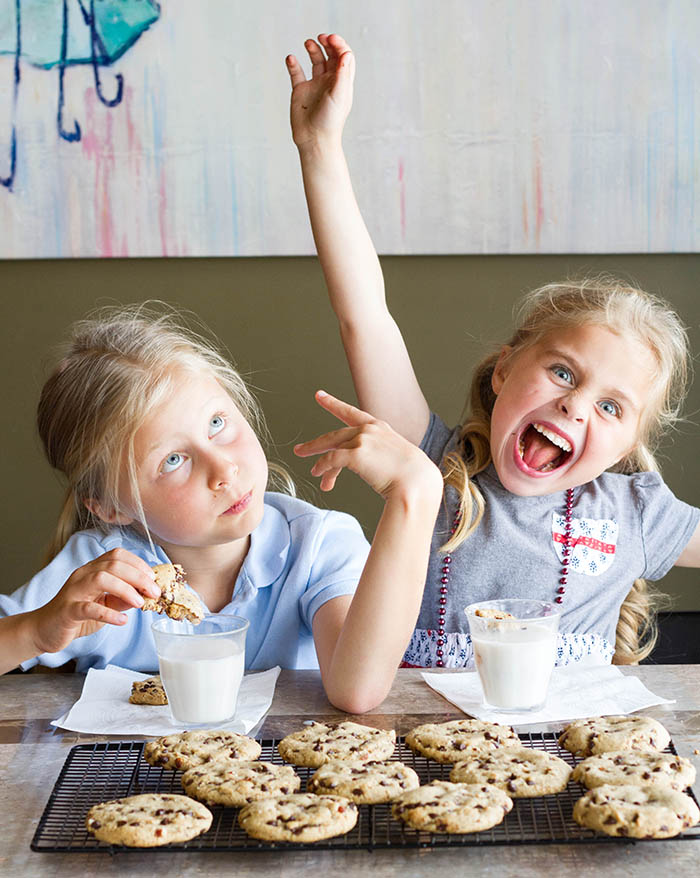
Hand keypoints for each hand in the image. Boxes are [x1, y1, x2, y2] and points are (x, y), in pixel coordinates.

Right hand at [30, 549, 160, 654]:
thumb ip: (123, 598)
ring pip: (100, 578)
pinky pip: (87, 608)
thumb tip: (146, 594)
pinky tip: (122, 620)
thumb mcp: (106, 605)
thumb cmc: (77, 614)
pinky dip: (108, 613)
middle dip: (138, 576)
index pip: (117, 555)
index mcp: (92, 570)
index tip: (153, 578)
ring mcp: (73, 591)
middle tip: (155, 592)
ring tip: (139, 603)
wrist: (45, 630)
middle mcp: (82, 575)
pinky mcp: (67, 611)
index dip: (138, 563)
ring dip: (125, 589)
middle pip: (113, 564)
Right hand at [286, 33, 354, 149]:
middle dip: (328, 43)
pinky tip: (291, 58)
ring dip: (313, 49)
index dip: (339, 45)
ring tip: (308, 43)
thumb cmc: (330, 121)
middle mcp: (329, 82)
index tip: (331, 39)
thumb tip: (346, 53)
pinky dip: (293, 64)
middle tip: (322, 37)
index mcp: (342, 82)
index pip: (344, 57)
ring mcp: (314, 86)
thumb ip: (343, 74)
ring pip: (316, 61)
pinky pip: (296, 73)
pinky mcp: (300, 91)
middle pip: (331, 55)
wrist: (314, 139)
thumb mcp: (339, 96)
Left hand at [294, 390, 442, 501]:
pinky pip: (331, 461)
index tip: (320, 396)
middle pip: (335, 435)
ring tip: (314, 472)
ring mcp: (362, 440)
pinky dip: (323, 468)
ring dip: (319, 462)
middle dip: (316, 444)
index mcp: (380, 428)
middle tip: (301, 450)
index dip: (333, 404)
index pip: (352, 413)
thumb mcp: (396, 459)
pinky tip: (320, 476)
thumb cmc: (413, 477)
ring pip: (331, 449)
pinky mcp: (356, 454)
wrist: (418, 482)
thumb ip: (380, 456)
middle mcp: (369, 430)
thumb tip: (368, 467)